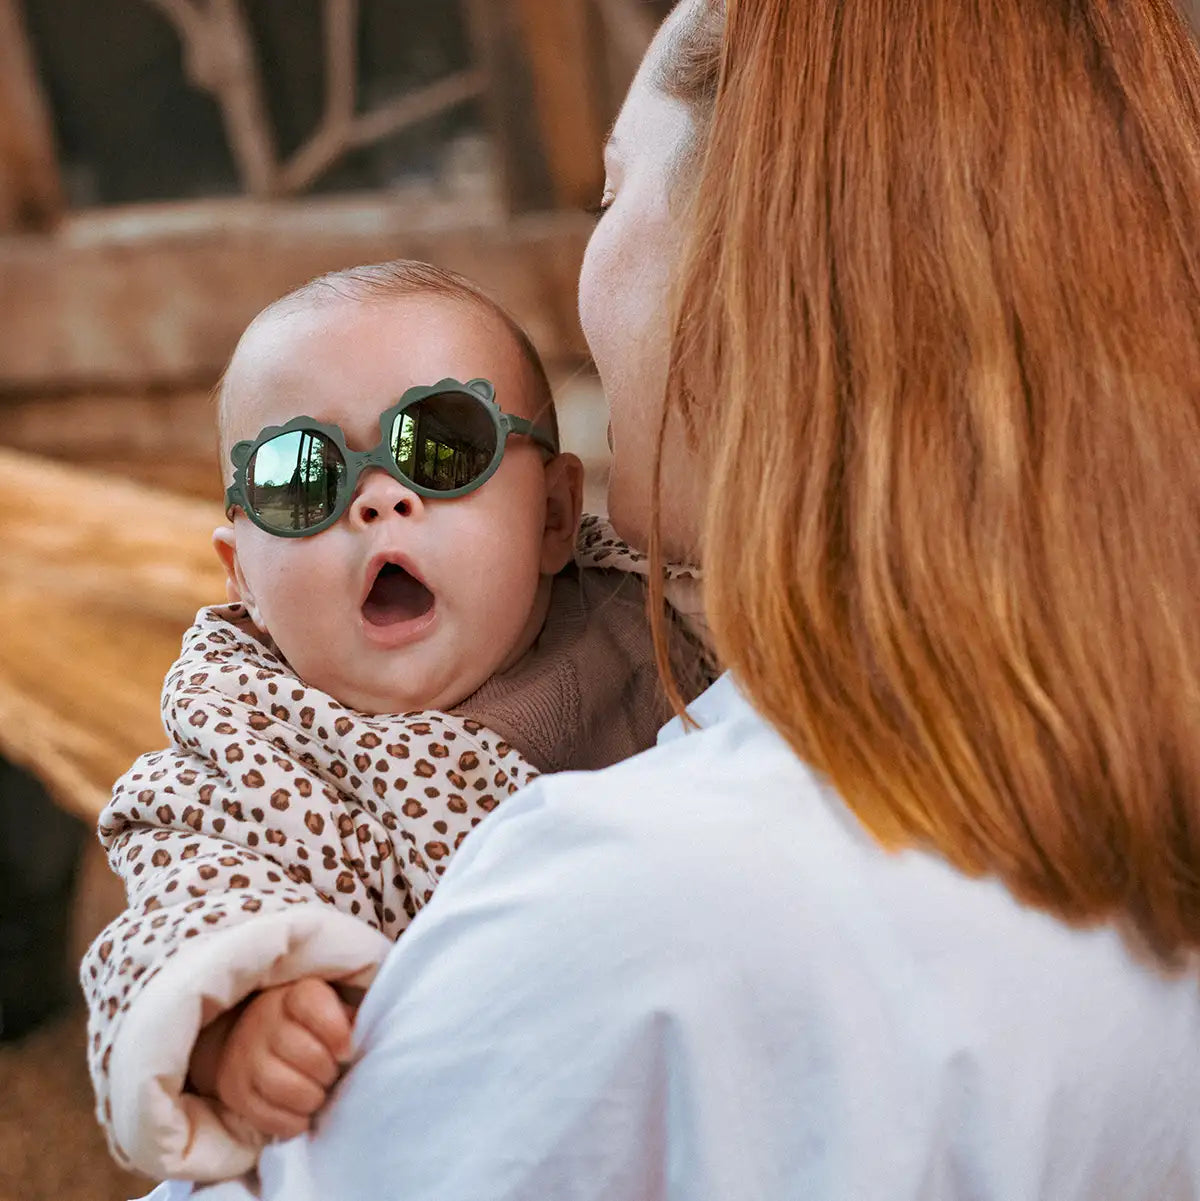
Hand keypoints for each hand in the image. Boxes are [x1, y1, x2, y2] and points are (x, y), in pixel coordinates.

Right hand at [207, 978, 356, 1139]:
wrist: (248, 1038)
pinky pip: (266, 1116)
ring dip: (311, 1098)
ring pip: (283, 1087)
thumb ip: (349, 1017)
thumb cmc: (306, 1024)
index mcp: (293, 995)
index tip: (347, 1052)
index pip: (311, 1003)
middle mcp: (264, 1021)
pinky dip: (291, 1122)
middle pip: (305, 1053)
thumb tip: (366, 1037)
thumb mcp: (329, 1007)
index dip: (335, 1031)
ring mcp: (244, 1057)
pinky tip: (302, 1114)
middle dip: (327, 1072)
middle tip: (332, 1075)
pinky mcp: (234, 1091)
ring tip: (318, 1094)